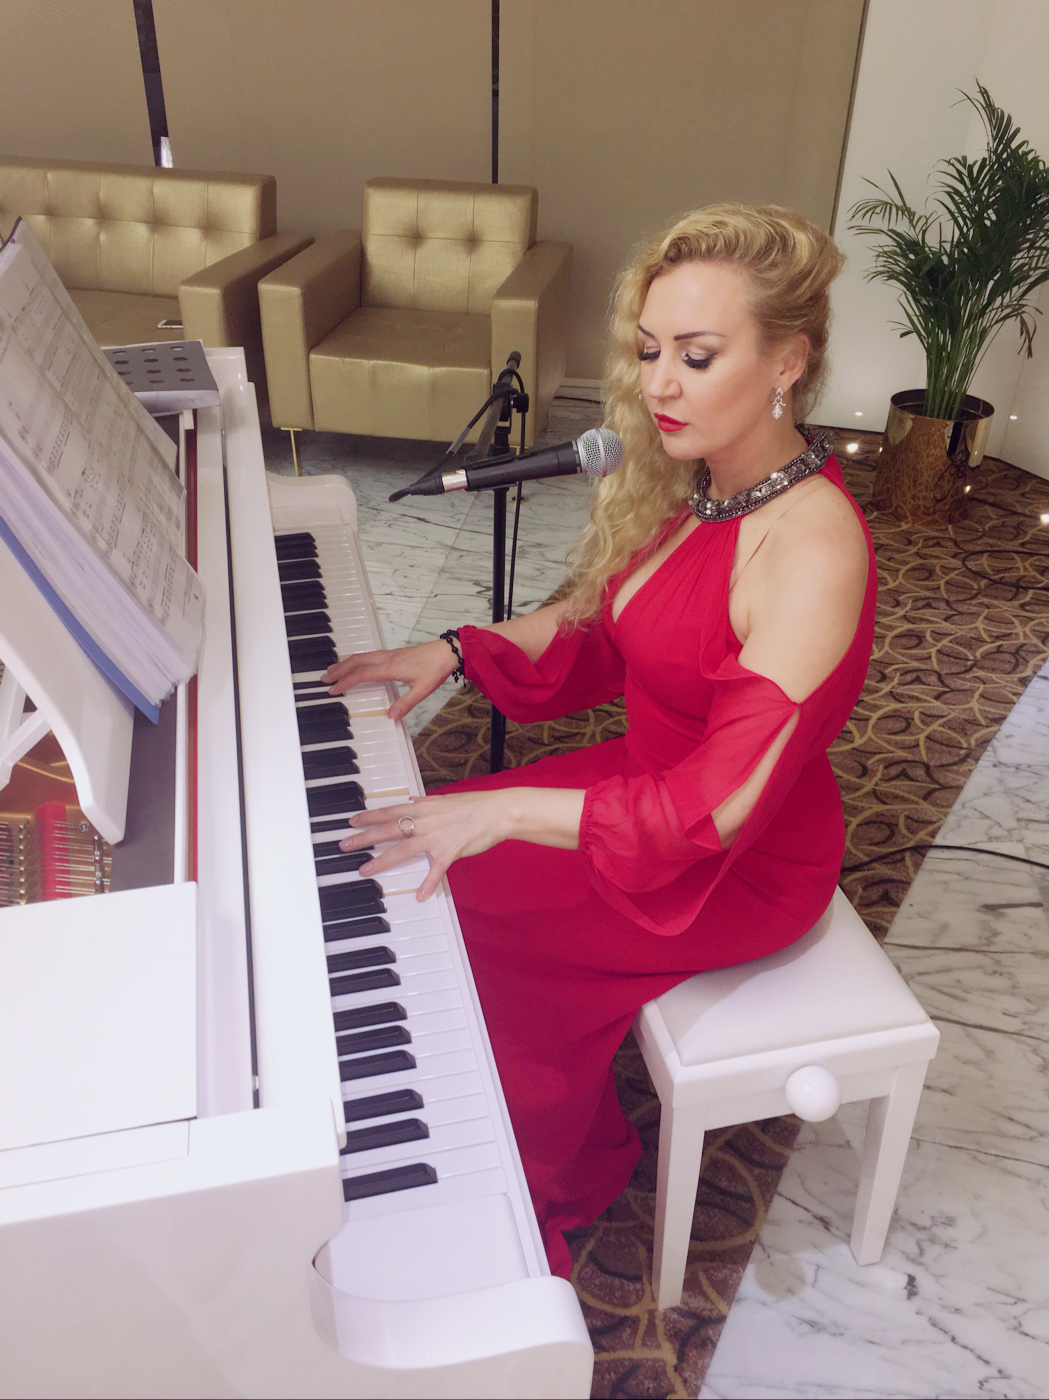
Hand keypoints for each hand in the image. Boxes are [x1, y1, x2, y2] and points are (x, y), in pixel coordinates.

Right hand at [323, 639, 457, 721]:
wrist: (448, 650)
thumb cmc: (436, 667)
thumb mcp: (422, 689)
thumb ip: (406, 703)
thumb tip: (390, 716)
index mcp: (390, 667)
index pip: (361, 674)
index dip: (345, 682)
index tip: (333, 689)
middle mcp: (387, 658)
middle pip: (356, 661)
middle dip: (338, 670)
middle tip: (324, 678)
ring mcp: (389, 654)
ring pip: (361, 656)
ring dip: (345, 663)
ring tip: (333, 669)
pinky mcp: (394, 653)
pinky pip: (369, 655)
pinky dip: (356, 659)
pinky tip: (355, 664)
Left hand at [339, 791, 514, 900]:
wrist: (497, 811)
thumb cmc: (474, 805)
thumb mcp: (445, 799)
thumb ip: (425, 801)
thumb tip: (411, 799)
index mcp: (423, 807)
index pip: (388, 811)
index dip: (368, 816)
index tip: (351, 821)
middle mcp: (425, 821)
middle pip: (388, 830)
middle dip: (364, 838)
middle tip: (344, 845)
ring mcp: (436, 837)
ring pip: (403, 849)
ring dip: (382, 861)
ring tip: (365, 871)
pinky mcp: (450, 851)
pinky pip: (436, 870)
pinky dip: (428, 884)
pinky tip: (419, 896)